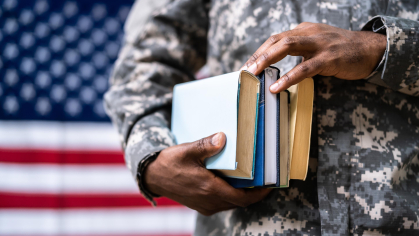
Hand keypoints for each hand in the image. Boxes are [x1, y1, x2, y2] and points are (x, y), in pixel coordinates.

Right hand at [143, 132, 270, 215]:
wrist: (152, 176)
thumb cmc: (169, 163)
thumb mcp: (187, 151)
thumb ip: (206, 145)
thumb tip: (223, 137)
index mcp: (209, 189)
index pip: (242, 198)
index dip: (259, 194)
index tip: (271, 185)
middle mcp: (209, 201)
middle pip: (239, 202)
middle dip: (254, 194)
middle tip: (265, 180)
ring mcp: (204, 205)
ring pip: (231, 204)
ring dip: (243, 195)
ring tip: (252, 181)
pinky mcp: (200, 204)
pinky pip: (222, 203)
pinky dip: (231, 196)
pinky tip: (233, 183)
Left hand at [242, 22, 386, 92]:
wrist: (371, 49)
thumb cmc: (342, 50)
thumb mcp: (317, 45)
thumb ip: (299, 51)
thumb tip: (278, 65)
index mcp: (304, 30)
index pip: (275, 39)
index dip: (259, 52)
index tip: (247, 65)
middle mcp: (309, 33)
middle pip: (276, 40)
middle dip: (258, 55)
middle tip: (245, 71)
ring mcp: (319, 44)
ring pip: (286, 47)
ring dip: (267, 60)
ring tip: (254, 74)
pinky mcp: (329, 58)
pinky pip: (305, 68)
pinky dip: (288, 78)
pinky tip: (276, 87)